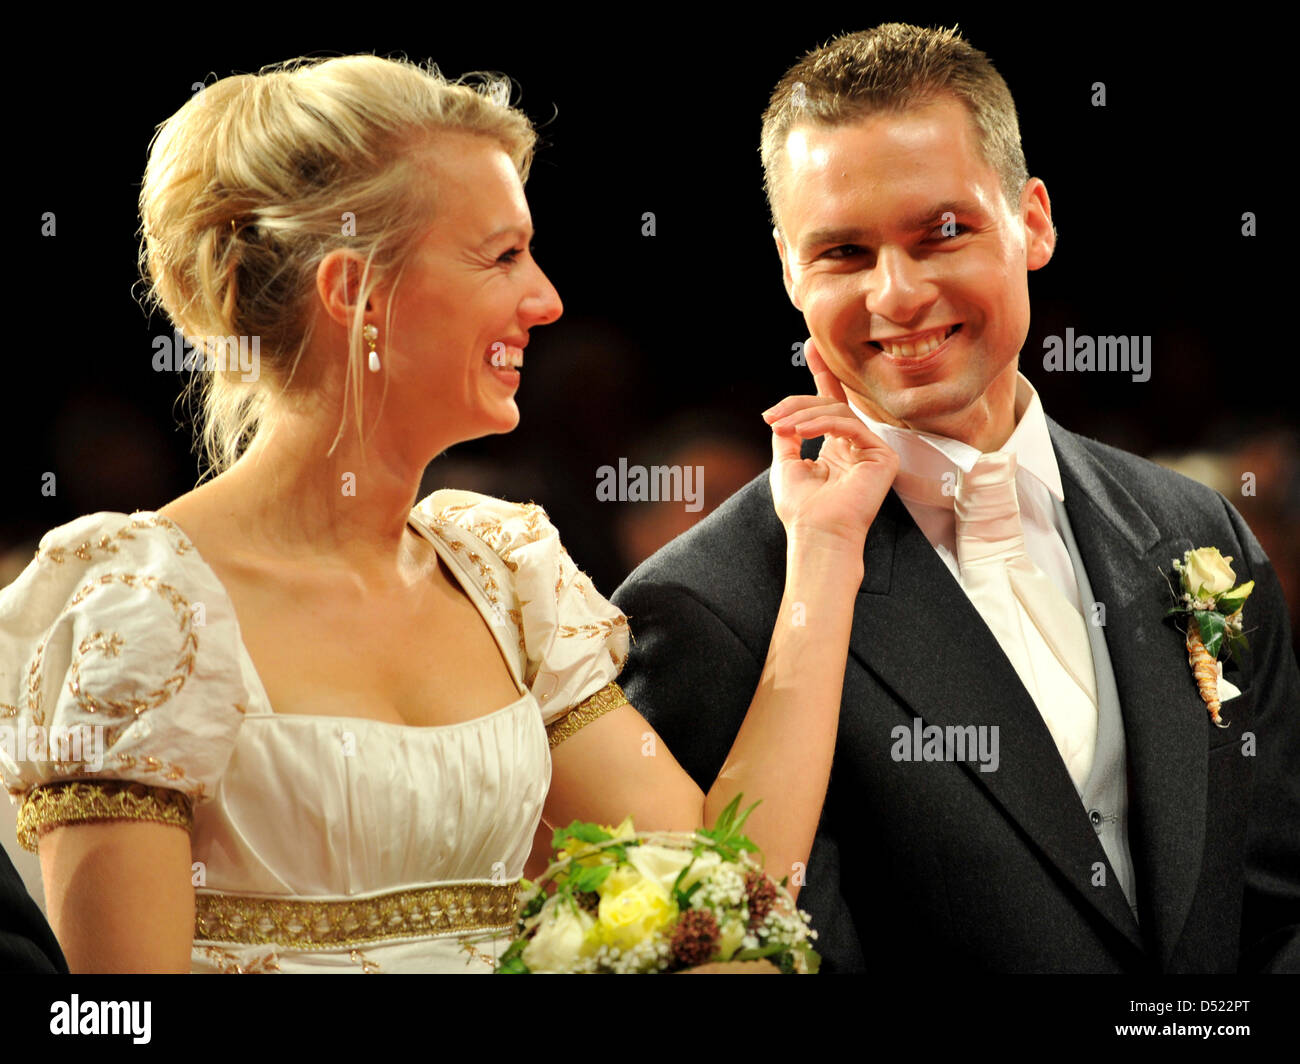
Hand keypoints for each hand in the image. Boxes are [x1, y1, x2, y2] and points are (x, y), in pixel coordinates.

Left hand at [762, 338, 897, 551]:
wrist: (816, 534)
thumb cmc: (801, 509)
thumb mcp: (784, 464)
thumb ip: (787, 434)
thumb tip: (783, 415)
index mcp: (835, 448)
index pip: (830, 404)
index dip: (822, 374)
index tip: (810, 346)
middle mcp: (855, 446)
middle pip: (829, 404)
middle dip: (796, 404)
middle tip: (772, 415)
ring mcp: (872, 450)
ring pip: (838, 411)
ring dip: (804, 416)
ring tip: (782, 427)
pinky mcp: (884, 457)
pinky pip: (852, 425)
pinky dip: (823, 424)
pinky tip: (803, 432)